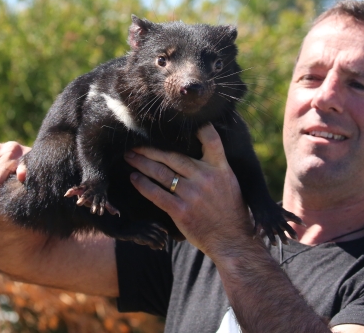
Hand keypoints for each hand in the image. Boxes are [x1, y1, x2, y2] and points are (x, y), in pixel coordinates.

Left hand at [124, 124, 253, 256]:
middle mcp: (206, 177)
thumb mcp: (231, 184)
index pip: (211, 140)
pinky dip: (143, 184)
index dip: (198, 128)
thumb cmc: (231, 213)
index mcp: (221, 169)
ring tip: (130, 157)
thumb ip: (215, 168)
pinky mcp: (181, 211)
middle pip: (173, 156)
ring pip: (161, 173)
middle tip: (135, 142)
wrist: (233, 241)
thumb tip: (200, 154)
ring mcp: (193, 194)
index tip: (178, 122)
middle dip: (151, 149)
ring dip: (142, 163)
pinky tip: (134, 178)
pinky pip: (156, 194)